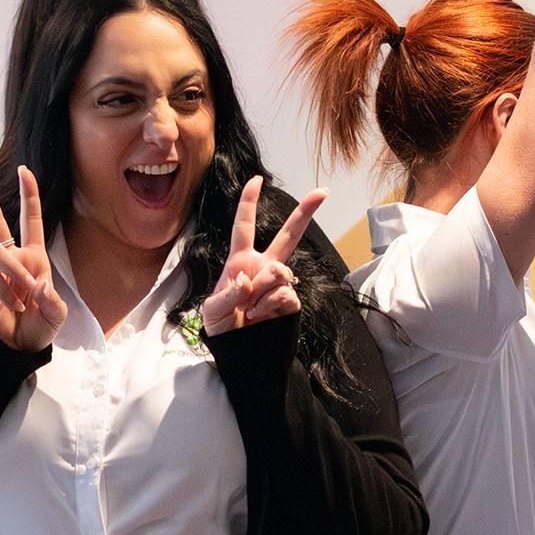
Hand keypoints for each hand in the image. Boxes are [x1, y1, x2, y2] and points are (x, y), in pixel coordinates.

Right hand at [0, 165, 67, 350]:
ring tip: (25, 295)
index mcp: (33, 258)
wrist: (21, 350)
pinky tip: (16, 307)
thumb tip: (37, 283)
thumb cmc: (40, 328)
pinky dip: (7, 293)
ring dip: (15, 272)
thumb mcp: (57, 314)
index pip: (30, 221)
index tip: (24, 171)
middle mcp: (11, 260)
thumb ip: (51, 299)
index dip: (28, 196)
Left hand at [202, 176, 327, 336]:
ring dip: (262, 291)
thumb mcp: (211, 312)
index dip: (249, 202)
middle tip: (323, 192)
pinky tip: (262, 317)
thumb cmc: (222, 329)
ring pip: (280, 272)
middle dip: (306, 212)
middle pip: (288, 235)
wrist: (241, 354)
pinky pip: (286, 295)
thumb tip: (247, 280)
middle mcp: (264, 267)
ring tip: (251, 310)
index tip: (257, 180)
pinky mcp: (290, 303)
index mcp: (241, 261)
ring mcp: (280, 284)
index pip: (244, 226)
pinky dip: (270, 306)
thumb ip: (225, 295)